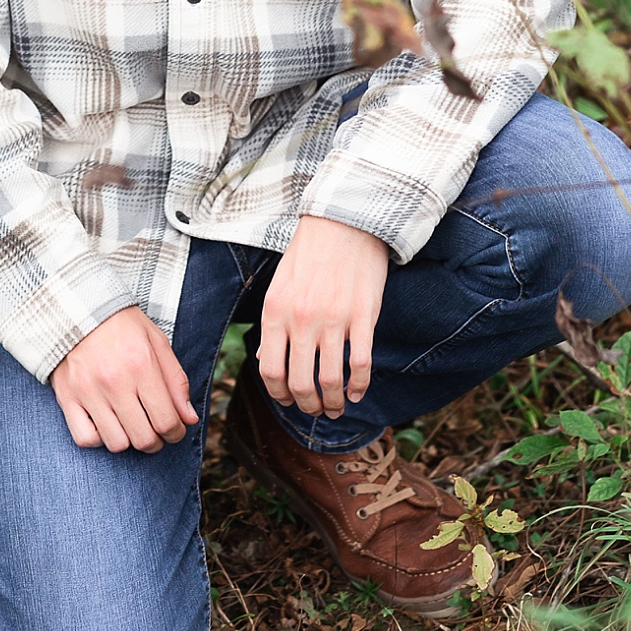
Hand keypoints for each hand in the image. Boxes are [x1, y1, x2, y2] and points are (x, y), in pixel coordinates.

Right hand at [51, 305, 197, 453]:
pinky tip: (106, 424)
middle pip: (143, 438)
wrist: (80, 308)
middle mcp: (115, 382)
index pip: (166, 421)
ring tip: (131, 424)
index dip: (176, 433)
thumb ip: (176, 381)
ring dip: (129, 440)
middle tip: (156, 431)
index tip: (175, 430)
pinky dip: (98, 438)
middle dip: (156, 441)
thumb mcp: (157, 343)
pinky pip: (85, 439)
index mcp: (142, 365)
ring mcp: (88, 392)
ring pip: (116, 443)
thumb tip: (189, 419)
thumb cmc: (123, 326)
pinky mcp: (67, 397)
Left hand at [257, 216, 388, 418]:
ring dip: (334, 403)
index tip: (289, 400)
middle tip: (316, 409)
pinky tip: (358, 392)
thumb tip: (266, 363)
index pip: (270, 371)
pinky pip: (361, 364)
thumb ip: (274, 325)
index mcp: (275, 311)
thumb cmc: (309, 253)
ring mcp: (334, 319)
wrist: (344, 221)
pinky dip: (359, 386)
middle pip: (300, 383)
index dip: (279, 394)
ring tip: (338, 407)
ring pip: (331, 380)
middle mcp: (301, 319)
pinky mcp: (363, 315)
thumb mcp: (279, 286)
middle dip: (307, 405)